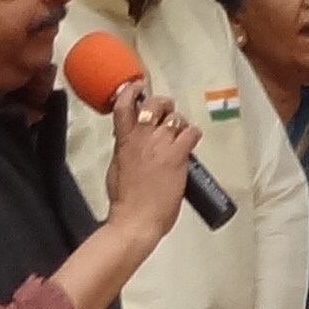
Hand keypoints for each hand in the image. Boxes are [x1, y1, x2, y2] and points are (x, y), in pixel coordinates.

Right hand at [103, 79, 201, 234]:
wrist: (135, 221)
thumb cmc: (125, 202)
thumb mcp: (116, 169)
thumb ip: (124, 150)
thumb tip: (129, 142)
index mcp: (124, 142)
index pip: (124, 106)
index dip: (131, 91)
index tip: (136, 86)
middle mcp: (142, 139)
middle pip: (154, 104)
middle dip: (163, 105)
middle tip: (166, 113)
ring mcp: (160, 146)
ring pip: (175, 117)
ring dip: (179, 123)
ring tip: (179, 134)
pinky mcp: (176, 156)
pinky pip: (191, 132)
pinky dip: (193, 135)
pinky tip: (190, 144)